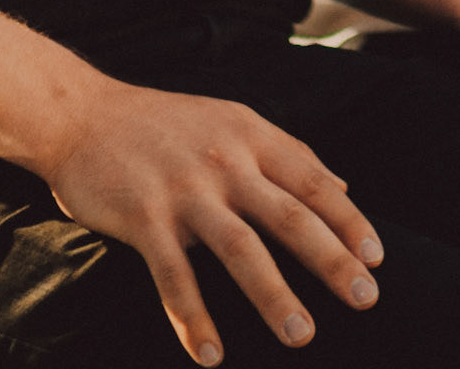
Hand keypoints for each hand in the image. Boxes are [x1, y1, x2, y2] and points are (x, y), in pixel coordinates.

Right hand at [42, 74, 382, 363]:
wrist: (83, 115)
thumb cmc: (166, 124)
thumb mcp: (233, 121)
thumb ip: (286, 153)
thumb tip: (343, 186)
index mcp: (252, 135)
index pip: (314, 180)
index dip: (348, 220)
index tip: (376, 257)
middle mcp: (227, 161)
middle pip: (290, 216)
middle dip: (331, 260)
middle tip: (365, 297)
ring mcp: (186, 190)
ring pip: (241, 249)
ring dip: (274, 295)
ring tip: (302, 335)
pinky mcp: (144, 217)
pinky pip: (174, 276)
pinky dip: (194, 318)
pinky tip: (212, 355)